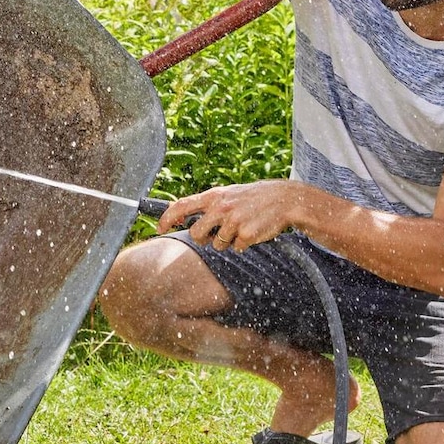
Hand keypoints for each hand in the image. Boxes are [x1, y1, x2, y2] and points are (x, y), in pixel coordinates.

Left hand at [157, 179, 307, 251]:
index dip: (167, 218)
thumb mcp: (227, 194)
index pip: (181, 205)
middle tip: (216, 234)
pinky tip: (252, 231)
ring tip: (240, 228)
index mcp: (214, 196)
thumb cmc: (252, 198)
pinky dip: (243, 244)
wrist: (284, 199)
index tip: (159, 229)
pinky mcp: (246, 234)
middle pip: (195, 234)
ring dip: (226, 242)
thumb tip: (179, 214)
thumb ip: (206, 204)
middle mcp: (221, 208)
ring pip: (217, 245)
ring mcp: (234, 221)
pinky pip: (236, 249)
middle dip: (203, 239)